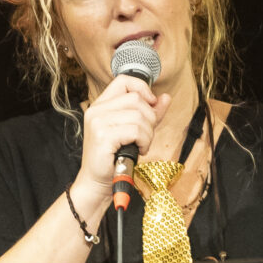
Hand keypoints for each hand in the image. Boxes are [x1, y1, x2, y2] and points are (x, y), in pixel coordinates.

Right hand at [76, 72, 166, 196]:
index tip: (151, 104)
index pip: (124, 80)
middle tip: (145, 136)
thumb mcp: (133, 131)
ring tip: (141, 145)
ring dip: (148, 134)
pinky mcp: (103, 136)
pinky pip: (136, 130)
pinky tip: (138, 150)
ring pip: (139, 116)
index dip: (142, 89)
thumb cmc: (114, 157)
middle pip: (136, 99)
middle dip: (149, 118)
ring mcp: (98, 122)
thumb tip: (165, 98)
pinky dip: (144, 141)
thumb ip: (149, 113)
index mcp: (101, 105)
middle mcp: (96, 110)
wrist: (97, 182)